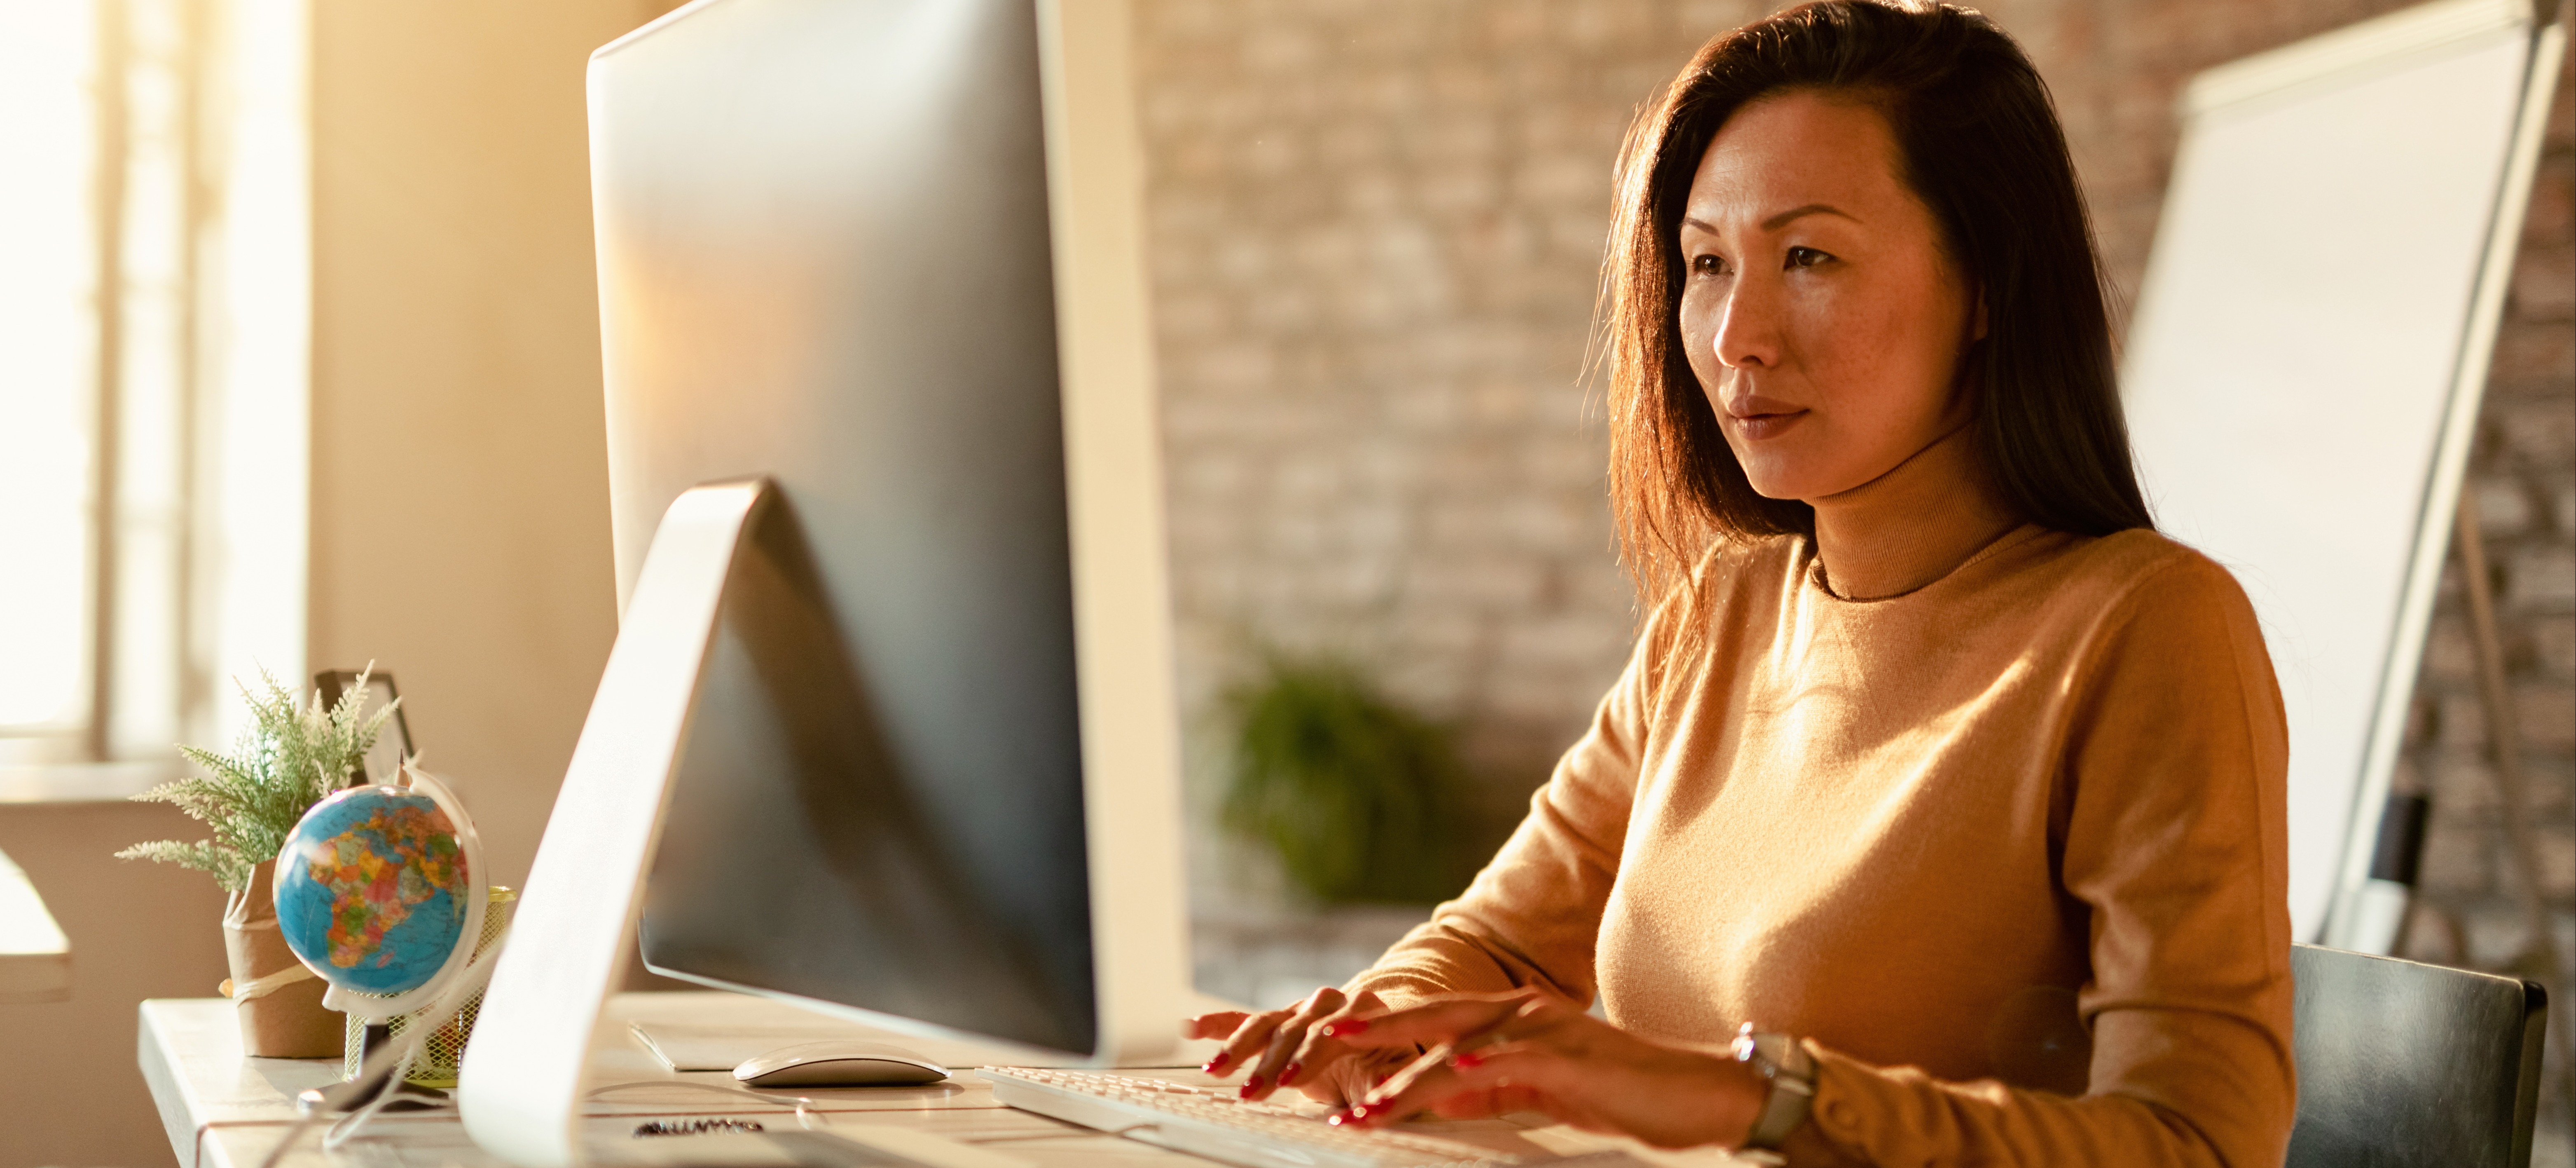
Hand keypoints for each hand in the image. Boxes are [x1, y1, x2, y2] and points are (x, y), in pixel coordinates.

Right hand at [1182, 987, 1412, 1104]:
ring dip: (1239, 1048)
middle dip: (1270, 1062)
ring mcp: (1299, 1009)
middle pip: (1293, 1030)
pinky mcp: (1278, 1021)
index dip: (1309, 1057)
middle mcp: (1329, 1003)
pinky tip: (1191, 1027)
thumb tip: (1381, 1091)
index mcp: (1363, 1011)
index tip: (1290, 1079)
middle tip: (1253, 1091)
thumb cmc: (1388, 1063)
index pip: (1330, 1032)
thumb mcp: (1397, 1073)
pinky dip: (1218, 1023)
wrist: (1380, 1043)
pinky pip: (1244, 1019)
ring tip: (1218, 1071)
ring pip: (1266, 1024)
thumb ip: (1389, 1080)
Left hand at [1321, 989, 1768, 1148]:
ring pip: (1456, 1046)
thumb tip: (1431, 1099)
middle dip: (1371, 1032)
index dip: (1380, 1029)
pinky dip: (1467, 1072)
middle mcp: (1521, 1012)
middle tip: (1316, 1043)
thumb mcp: (1539, 1094)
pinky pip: (1505, 1064)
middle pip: (1430, 1016)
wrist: (1697, 1096)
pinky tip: (1438, 1079)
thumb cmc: (1623, 1095)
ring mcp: (1543, 1029)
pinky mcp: (1566, 1055)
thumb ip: (1486, 1092)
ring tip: (1361, 1102)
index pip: (1432, 1020)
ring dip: (1404, 1076)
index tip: (1328, 1043)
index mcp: (1512, 1018)